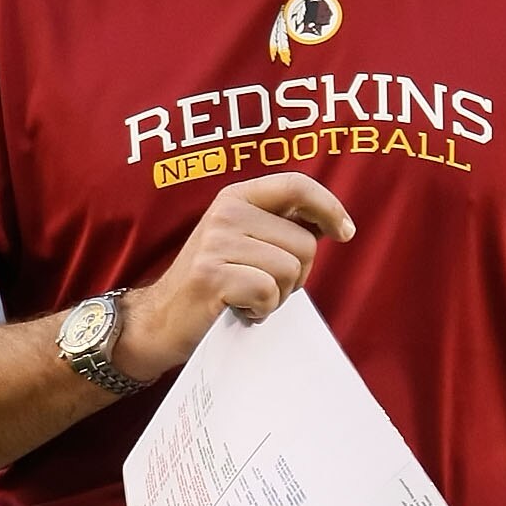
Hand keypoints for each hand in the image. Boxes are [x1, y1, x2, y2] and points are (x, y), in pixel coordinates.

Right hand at [113, 173, 354, 381]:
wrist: (159, 320)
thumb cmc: (214, 285)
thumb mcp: (244, 242)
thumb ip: (280, 227)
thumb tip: (332, 223)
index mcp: (237, 197)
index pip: (296, 184)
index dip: (329, 206)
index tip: (345, 231)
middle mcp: (226, 213)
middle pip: (304, 243)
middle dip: (297, 275)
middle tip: (265, 286)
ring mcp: (216, 243)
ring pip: (290, 270)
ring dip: (278, 296)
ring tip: (249, 298)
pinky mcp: (212, 276)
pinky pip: (267, 292)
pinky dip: (261, 310)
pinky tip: (240, 309)